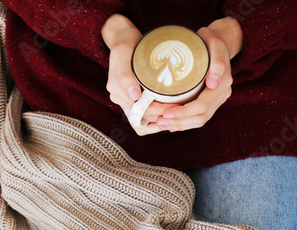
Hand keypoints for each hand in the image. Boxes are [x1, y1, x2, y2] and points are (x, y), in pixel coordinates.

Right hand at [101, 14, 179, 134]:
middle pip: (141, 116)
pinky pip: (140, 120)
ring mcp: (124, 100)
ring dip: (158, 121)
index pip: (138, 108)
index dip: (158, 111)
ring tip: (174, 116)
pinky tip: (165, 119)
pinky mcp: (130, 100)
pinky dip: (152, 123)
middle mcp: (118, 96)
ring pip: (141, 121)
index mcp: (116, 87)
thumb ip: (125, 74)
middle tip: (179, 110)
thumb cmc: (126, 42)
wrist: (123, 38)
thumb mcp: (123, 52)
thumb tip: (133, 96)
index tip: (175, 106)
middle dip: (161, 116)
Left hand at [156, 17, 241, 132]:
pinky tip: (172, 124)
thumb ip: (216, 61)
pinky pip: (199, 116)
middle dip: (179, 122)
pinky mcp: (211, 100)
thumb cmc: (211, 39)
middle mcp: (222, 93)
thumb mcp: (214, 43)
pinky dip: (185, 122)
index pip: (203, 105)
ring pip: (200, 120)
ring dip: (180, 125)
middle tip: (160, 122)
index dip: (184, 113)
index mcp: (222, 83)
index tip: (166, 114)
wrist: (220, 40)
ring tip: (162, 124)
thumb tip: (213, 83)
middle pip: (201, 117)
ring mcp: (217, 98)